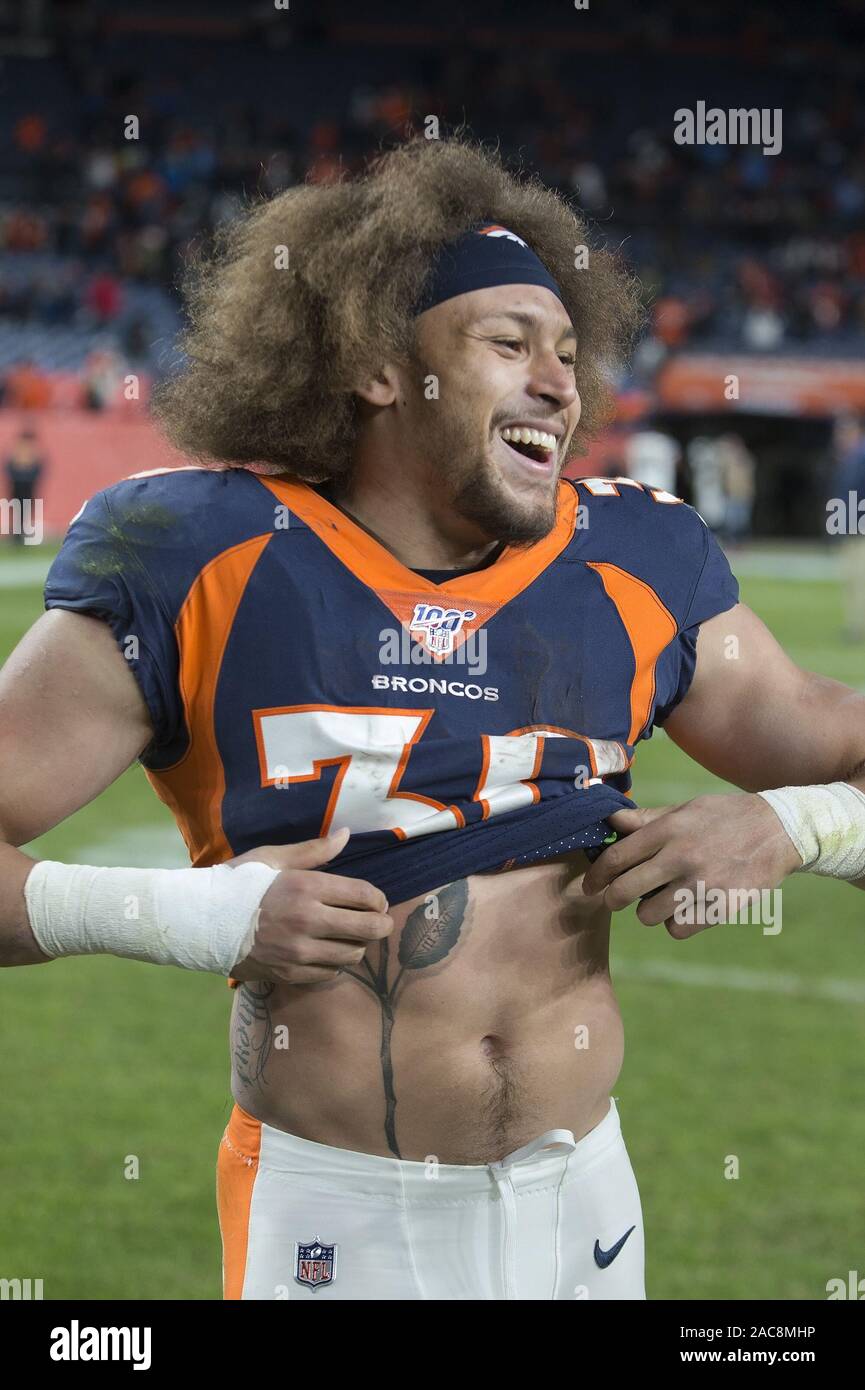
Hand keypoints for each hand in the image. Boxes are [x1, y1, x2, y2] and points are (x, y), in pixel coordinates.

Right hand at [228, 827, 393, 982]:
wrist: (199, 922)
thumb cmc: (236, 884)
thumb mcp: (272, 859)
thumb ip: (313, 850)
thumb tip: (346, 835)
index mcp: (305, 887)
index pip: (364, 896)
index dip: (379, 899)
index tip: (378, 901)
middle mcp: (307, 921)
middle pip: (368, 928)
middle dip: (382, 925)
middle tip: (380, 922)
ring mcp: (298, 951)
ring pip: (352, 955)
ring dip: (358, 945)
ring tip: (351, 937)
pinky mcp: (289, 974)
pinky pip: (330, 973)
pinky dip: (335, 964)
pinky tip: (326, 951)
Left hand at [580, 793, 802, 938]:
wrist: (779, 830)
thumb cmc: (725, 817)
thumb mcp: (686, 809)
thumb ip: (646, 819)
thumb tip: (610, 821)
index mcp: (668, 830)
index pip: (616, 858)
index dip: (596, 876)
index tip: (590, 885)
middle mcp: (680, 857)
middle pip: (624, 892)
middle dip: (613, 899)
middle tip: (615, 899)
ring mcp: (701, 884)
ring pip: (648, 916)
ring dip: (648, 911)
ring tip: (660, 899)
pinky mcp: (720, 907)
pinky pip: (678, 929)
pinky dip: (676, 924)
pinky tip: (683, 910)